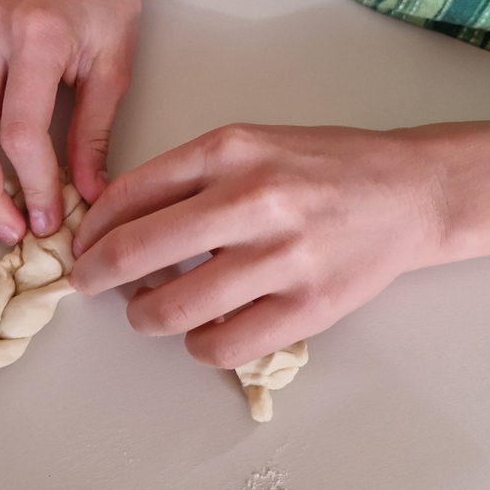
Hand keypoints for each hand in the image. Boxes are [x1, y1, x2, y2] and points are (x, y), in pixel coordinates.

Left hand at [70, 123, 450, 367]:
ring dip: (143, 316)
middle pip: (138, 251)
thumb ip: (190, 175)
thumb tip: (122, 222)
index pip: (130, 194)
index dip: (93, 228)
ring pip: (173, 308)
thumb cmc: (324, 165)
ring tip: (146, 311)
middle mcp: (251, 200)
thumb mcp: (250, 144)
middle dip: (96, 275)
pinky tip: (200, 332)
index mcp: (229, 150)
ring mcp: (281, 257)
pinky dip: (197, 346)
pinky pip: (223, 345)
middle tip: (87, 284)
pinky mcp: (308, 307)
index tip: (82, 245)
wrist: (408, 192)